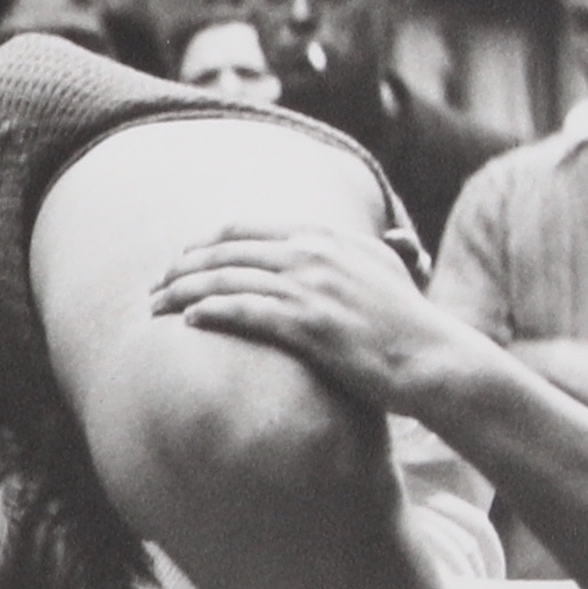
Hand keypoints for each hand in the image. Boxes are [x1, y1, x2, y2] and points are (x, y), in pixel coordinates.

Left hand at [143, 222, 489, 417]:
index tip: (179, 261)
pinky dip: (210, 311)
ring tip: (155, 306)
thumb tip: (389, 237)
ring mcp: (312, 287)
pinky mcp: (310, 324)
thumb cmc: (409, 324)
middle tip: (154, 286)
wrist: (433, 360)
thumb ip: (372, 249)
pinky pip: (244, 310)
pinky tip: (189, 319)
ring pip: (226, 279)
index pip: (243, 228)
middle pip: (225, 250)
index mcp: (325, 236)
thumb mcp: (391, 270)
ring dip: (182, 291)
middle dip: (181, 267)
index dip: (202, 243)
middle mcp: (314, 253)